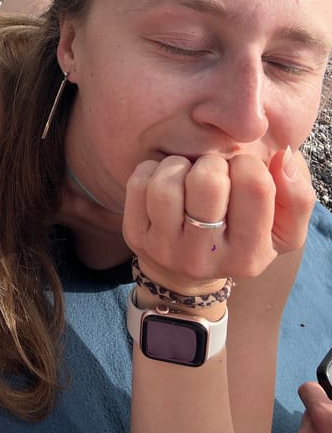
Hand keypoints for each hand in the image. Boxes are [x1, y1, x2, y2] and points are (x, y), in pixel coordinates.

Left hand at [121, 149, 313, 294]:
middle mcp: (205, 257)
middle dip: (212, 162)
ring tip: (187, 174)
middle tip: (212, 172)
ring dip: (179, 165)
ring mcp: (165, 249)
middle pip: (207, 181)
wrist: (187, 274)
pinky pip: (139, 182)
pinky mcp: (136, 236)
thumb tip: (283, 157)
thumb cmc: (240, 236)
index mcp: (250, 255)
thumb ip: (297, 195)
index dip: (248, 164)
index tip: (241, 172)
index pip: (255, 185)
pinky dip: (152, 168)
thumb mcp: (281, 228)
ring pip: (167, 183)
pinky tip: (165, 180)